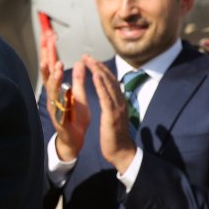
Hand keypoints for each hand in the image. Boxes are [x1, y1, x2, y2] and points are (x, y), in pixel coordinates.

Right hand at [41, 21, 81, 161]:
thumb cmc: (74, 117)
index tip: (49, 34)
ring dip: (53, 75)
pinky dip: (59, 96)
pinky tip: (61, 87)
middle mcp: (52, 95)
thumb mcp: (79, 95)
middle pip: (47, 72)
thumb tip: (80, 62)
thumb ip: (78, 79)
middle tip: (48, 39)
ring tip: (56, 62)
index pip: (52, 65)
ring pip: (51, 88)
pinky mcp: (58, 117)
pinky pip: (58, 104)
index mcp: (57, 88)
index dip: (50, 50)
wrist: (73, 141)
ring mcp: (53, 106)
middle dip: (47, 55)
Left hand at [84, 58, 136, 174]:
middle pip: (109, 79)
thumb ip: (113, 104)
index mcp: (119, 101)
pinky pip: (106, 98)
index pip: (110, 81)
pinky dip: (101, 86)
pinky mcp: (112, 115)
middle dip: (98, 66)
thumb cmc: (115, 136)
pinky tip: (95, 77)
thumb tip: (111, 94)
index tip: (92, 60)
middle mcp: (120, 101)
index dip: (101, 69)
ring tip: (90, 61)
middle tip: (88, 56)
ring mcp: (117, 108)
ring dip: (99, 71)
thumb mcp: (114, 116)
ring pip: (108, 85)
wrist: (121, 152)